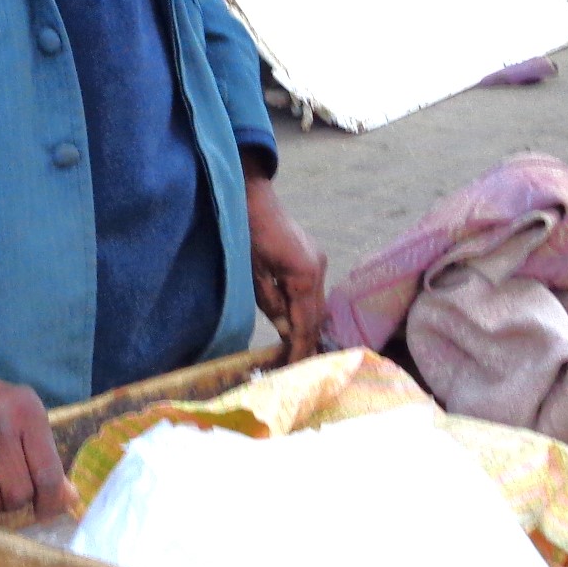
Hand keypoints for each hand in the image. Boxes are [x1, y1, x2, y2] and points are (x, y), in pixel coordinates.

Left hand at [245, 164, 327, 362]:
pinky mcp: (313, 258)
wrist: (253, 198)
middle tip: (295, 364)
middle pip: (317, 316)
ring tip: (296, 348)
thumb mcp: (253, 274)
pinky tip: (296, 320)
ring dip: (306, 324)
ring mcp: (319, 262)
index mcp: (305, 276)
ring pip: (317, 304)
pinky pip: (313, 291)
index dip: (301, 348)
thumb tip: (285, 330)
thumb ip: (271, 304)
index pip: (305, 323)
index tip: (294, 368)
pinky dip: (305, 307)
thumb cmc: (248, 234)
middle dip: (307, 340)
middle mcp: (319, 271)